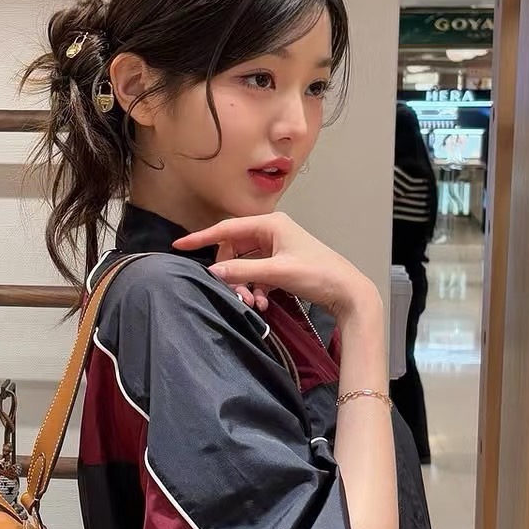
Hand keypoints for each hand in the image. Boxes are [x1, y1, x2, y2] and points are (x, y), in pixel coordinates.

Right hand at [173, 213, 378, 319]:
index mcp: (270, 224)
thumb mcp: (277, 273)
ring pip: (245, 263)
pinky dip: (254, 287)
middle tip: (234, 294)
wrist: (349, 292)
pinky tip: (261, 302)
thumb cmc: (318, 275)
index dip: (202, 238)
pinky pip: (256, 272)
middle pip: (234, 249)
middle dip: (230, 273)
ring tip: (251, 303)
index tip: (179, 245)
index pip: (227, 229)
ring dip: (243, 284)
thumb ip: (243, 271)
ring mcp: (277, 248)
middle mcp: (272, 231)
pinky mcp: (281, 264)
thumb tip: (212, 272)